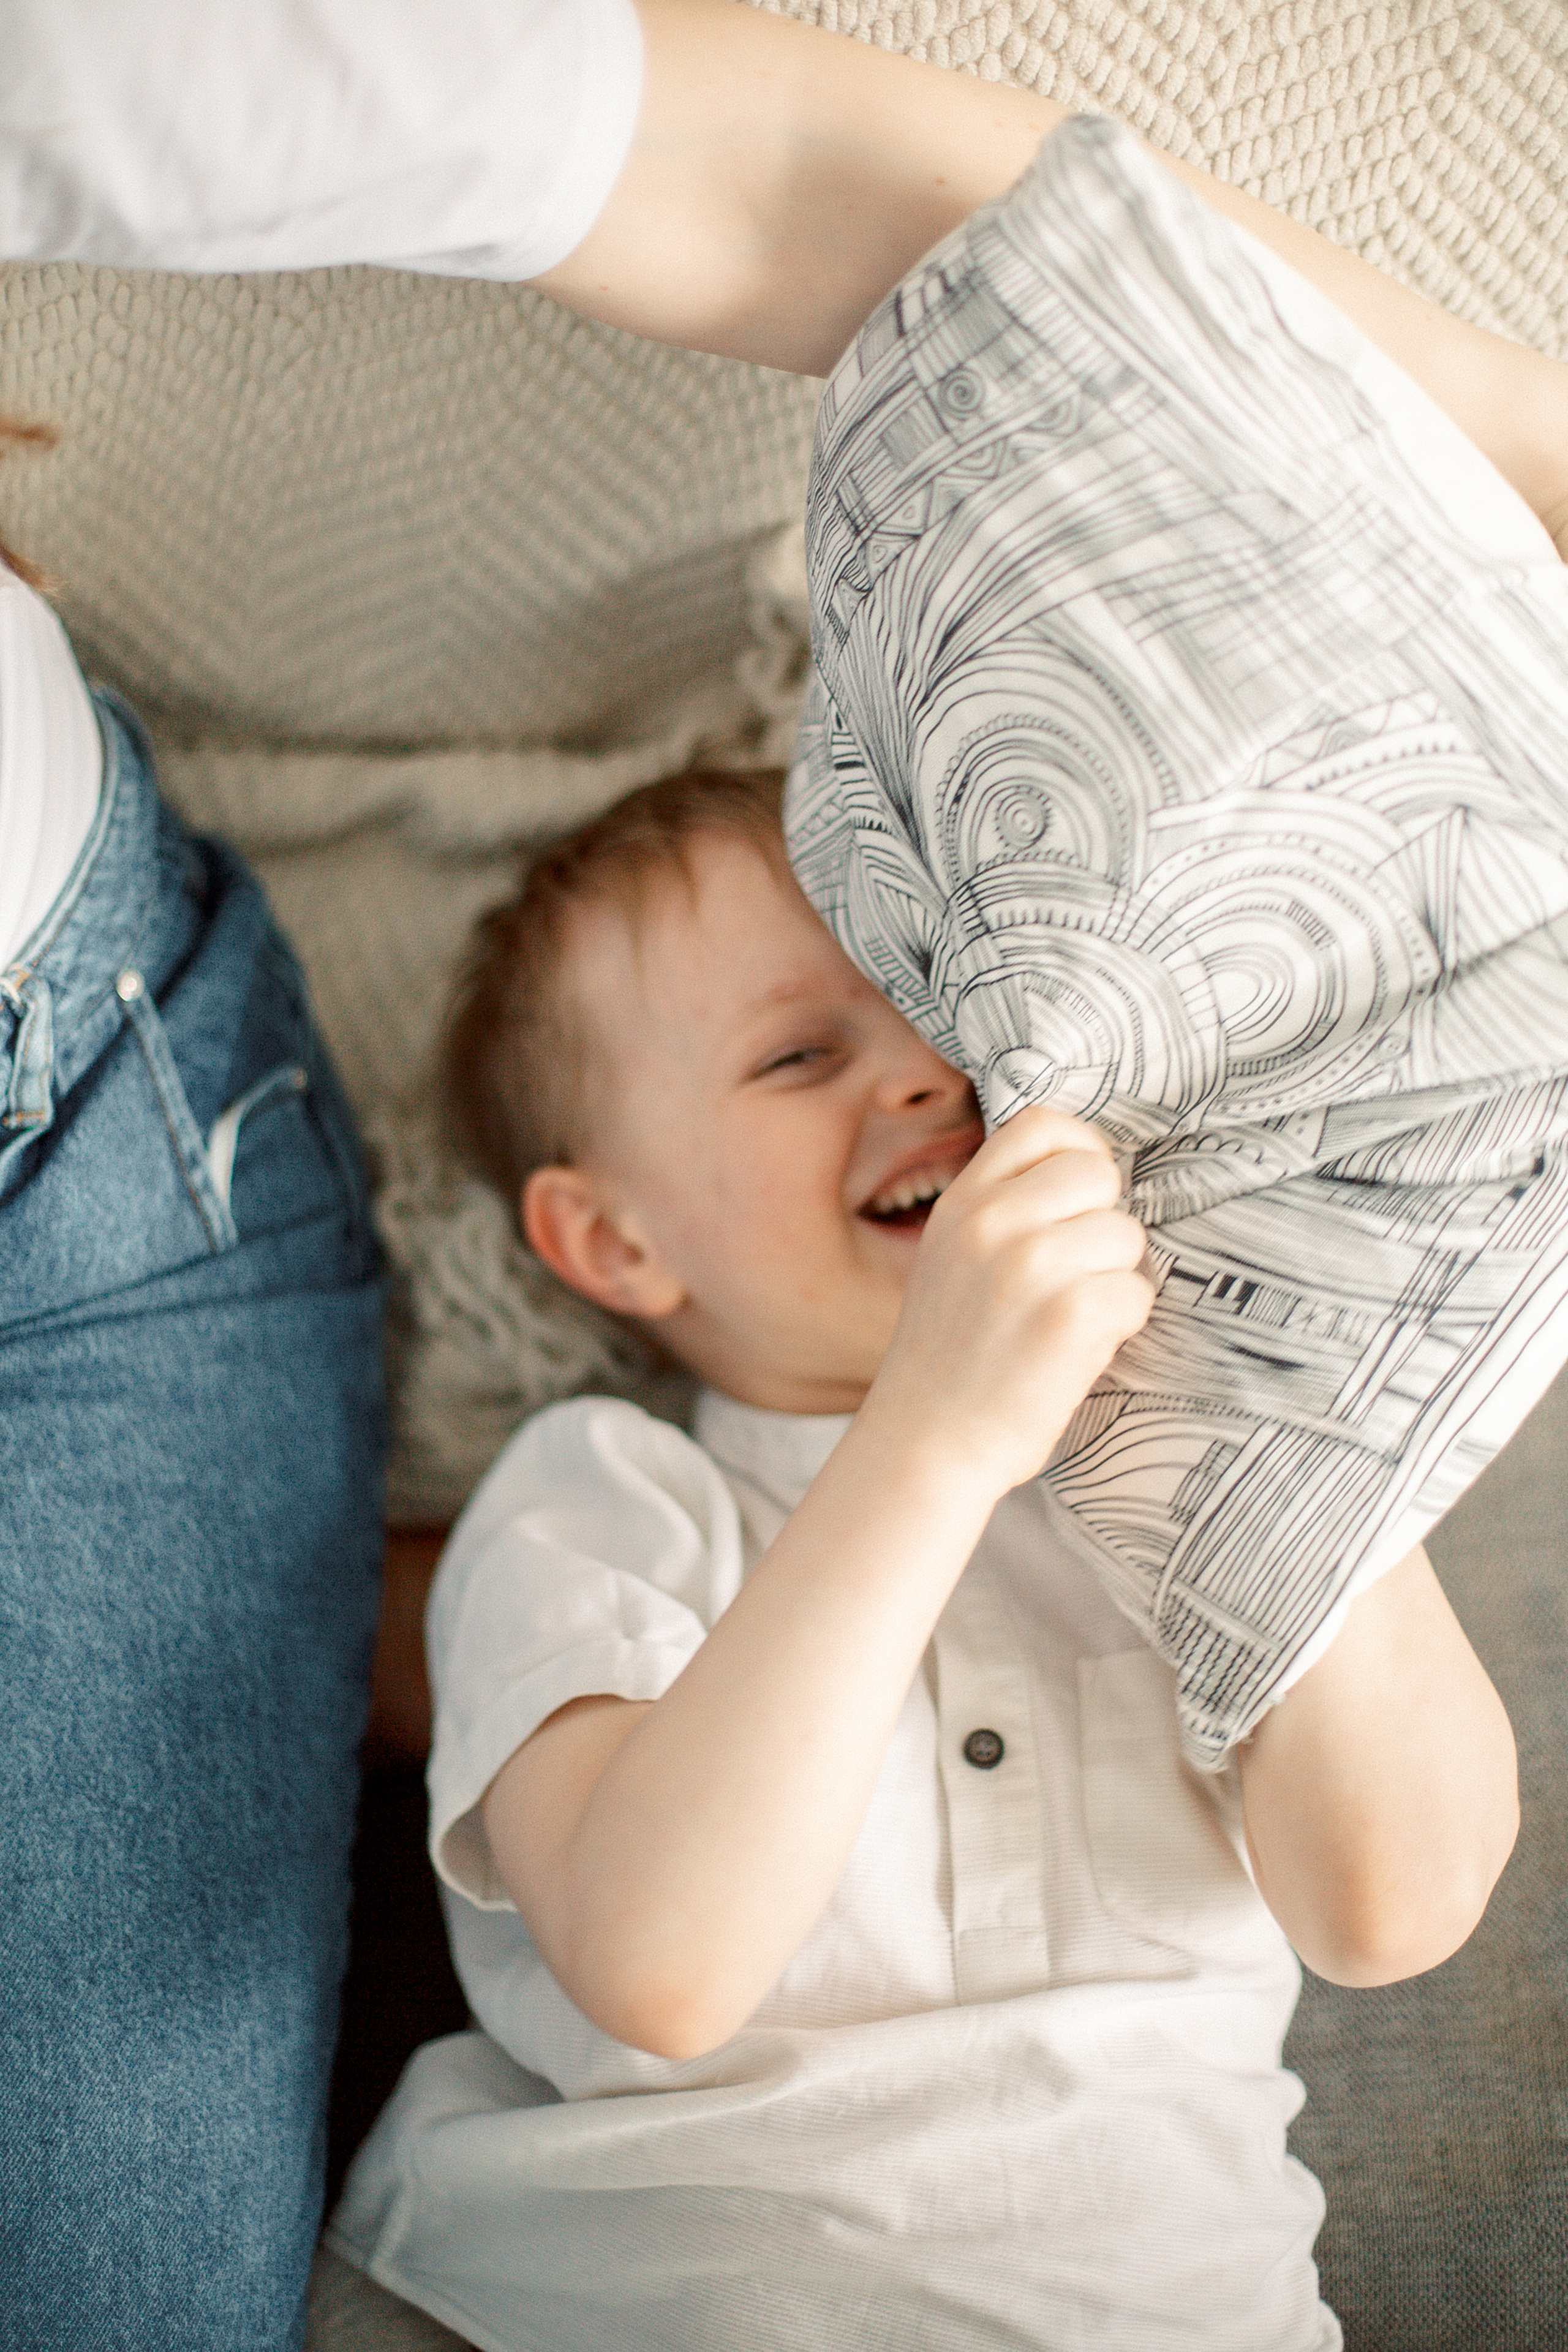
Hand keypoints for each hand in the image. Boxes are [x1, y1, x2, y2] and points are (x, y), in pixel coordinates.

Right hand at [861, 1105, 1152, 1500]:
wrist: (925, 1444)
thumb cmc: (951, 1360)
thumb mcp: (950, 1259)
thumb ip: (1002, 1212)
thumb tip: (1090, 1176)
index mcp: (962, 1203)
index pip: (1042, 1125)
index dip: (1079, 1154)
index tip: (1080, 1200)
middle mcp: (991, 1222)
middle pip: (1098, 1174)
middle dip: (1103, 1225)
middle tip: (1076, 1277)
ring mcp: (1030, 1264)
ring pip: (1126, 1236)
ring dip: (1114, 1281)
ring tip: (1068, 1323)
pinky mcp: (1070, 1314)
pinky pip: (1136, 1293)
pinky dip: (1121, 1326)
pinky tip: (1077, 1352)